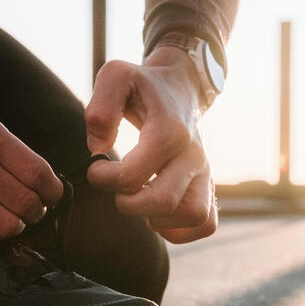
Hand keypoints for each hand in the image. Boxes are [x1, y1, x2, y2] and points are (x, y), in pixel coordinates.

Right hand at [0, 105, 63, 243]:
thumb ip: (1, 146)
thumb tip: (39, 178)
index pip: (37, 171)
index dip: (52, 191)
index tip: (51, 197)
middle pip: (26, 201)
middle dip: (35, 213)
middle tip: (31, 212)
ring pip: (6, 223)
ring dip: (13, 227)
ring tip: (8, 221)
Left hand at [84, 47, 216, 243]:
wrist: (179, 87)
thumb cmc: (143, 85)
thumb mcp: (116, 76)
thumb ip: (101, 107)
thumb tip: (98, 147)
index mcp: (170, 131)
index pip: (132, 176)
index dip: (103, 178)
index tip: (96, 166)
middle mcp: (193, 154)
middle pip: (163, 202)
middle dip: (128, 204)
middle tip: (116, 187)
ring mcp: (205, 172)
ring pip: (193, 215)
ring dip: (158, 218)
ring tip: (139, 199)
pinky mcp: (208, 186)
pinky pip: (206, 223)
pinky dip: (180, 229)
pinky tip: (156, 213)